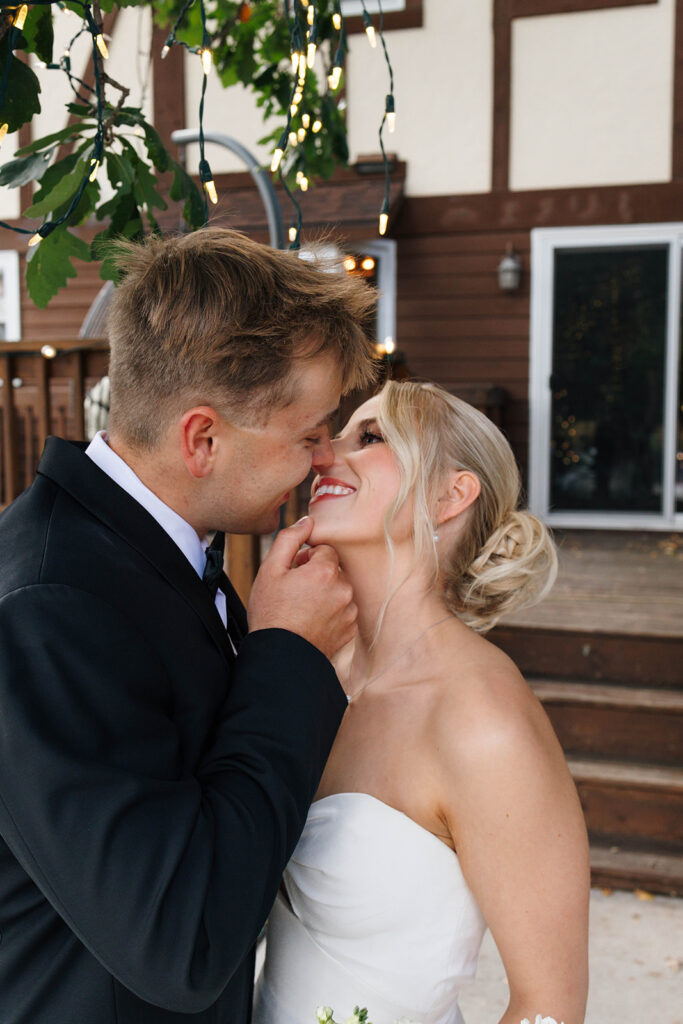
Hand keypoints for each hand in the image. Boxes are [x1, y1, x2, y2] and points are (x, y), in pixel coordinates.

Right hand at [247, 517, 357, 659]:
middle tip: (295, 592)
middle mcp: (344, 589)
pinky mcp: (350, 628)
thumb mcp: (270, 570)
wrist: (280, 655)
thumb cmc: (271, 613)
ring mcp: (349, 610)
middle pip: (334, 569)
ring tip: (303, 609)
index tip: (293, 573)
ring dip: (325, 593)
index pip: (325, 550)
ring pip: (339, 589)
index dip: (306, 559)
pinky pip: (344, 610)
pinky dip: (331, 612)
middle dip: (317, 575)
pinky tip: (312, 621)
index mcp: (326, 571)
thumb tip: (308, 521)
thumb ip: (290, 539)